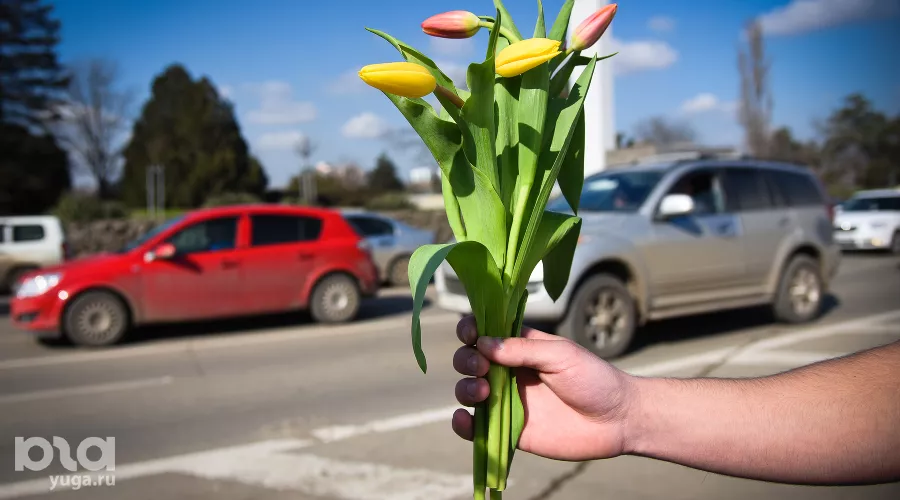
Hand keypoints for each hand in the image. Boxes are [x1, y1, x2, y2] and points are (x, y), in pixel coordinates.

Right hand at [451, 316, 635, 460]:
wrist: (617, 420)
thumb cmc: (594, 378)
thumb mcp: (561, 354)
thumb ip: (523, 348)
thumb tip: (484, 343)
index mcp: (519, 346)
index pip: (483, 332)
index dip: (470, 330)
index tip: (470, 334)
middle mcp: (508, 371)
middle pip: (468, 360)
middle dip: (466, 360)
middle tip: (483, 367)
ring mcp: (507, 401)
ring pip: (467, 391)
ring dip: (465, 389)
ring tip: (484, 392)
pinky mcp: (510, 430)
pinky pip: (477, 428)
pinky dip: (462, 425)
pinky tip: (464, 420)